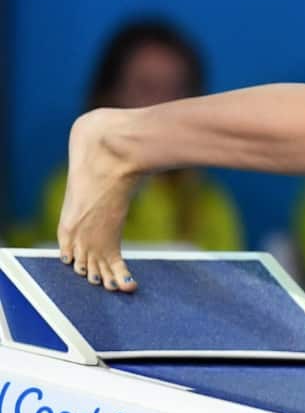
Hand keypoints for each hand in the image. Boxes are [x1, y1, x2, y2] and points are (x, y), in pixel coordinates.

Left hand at [58, 110, 138, 291]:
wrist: (110, 144)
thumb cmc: (103, 136)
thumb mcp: (96, 143)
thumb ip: (100, 143)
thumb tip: (113, 126)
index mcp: (69, 208)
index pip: (69, 240)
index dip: (77, 252)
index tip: (84, 263)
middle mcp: (75, 226)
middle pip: (81, 257)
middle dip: (91, 269)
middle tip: (101, 281)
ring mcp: (90, 232)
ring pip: (96, 264)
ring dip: (106, 277)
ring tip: (115, 287)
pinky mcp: (108, 235)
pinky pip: (114, 263)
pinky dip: (120, 275)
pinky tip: (127, 286)